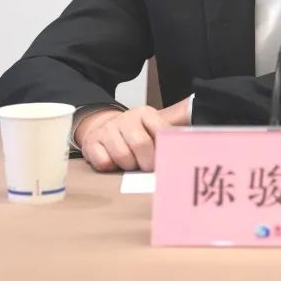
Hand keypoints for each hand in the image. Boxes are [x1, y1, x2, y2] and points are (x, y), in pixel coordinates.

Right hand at [76, 98, 190, 171]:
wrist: (102, 127)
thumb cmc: (135, 134)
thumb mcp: (152, 129)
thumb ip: (169, 135)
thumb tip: (188, 142)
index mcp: (146, 114)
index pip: (161, 131)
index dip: (164, 150)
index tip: (168, 161)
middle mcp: (126, 118)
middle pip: (140, 144)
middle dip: (146, 162)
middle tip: (147, 167)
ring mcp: (108, 129)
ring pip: (122, 156)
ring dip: (128, 166)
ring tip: (130, 163)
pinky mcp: (92, 142)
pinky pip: (104, 162)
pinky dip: (110, 167)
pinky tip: (113, 162)